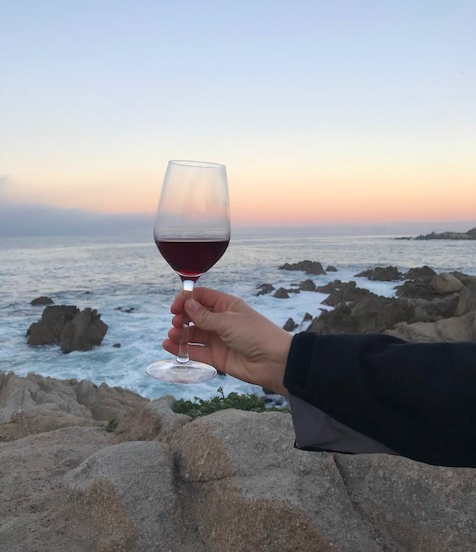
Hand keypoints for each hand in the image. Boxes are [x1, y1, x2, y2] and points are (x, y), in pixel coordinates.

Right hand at [163, 287, 291, 394]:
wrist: (274, 362)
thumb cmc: (256, 335)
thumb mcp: (229, 322)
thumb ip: (205, 316)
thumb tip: (187, 303)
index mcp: (227, 306)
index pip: (202, 297)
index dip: (187, 300)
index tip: (175, 306)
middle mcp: (221, 321)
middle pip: (195, 316)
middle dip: (182, 318)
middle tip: (176, 323)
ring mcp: (218, 339)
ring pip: (194, 334)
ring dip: (180, 334)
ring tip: (172, 336)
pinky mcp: (217, 357)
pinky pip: (196, 352)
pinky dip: (182, 349)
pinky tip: (170, 347)